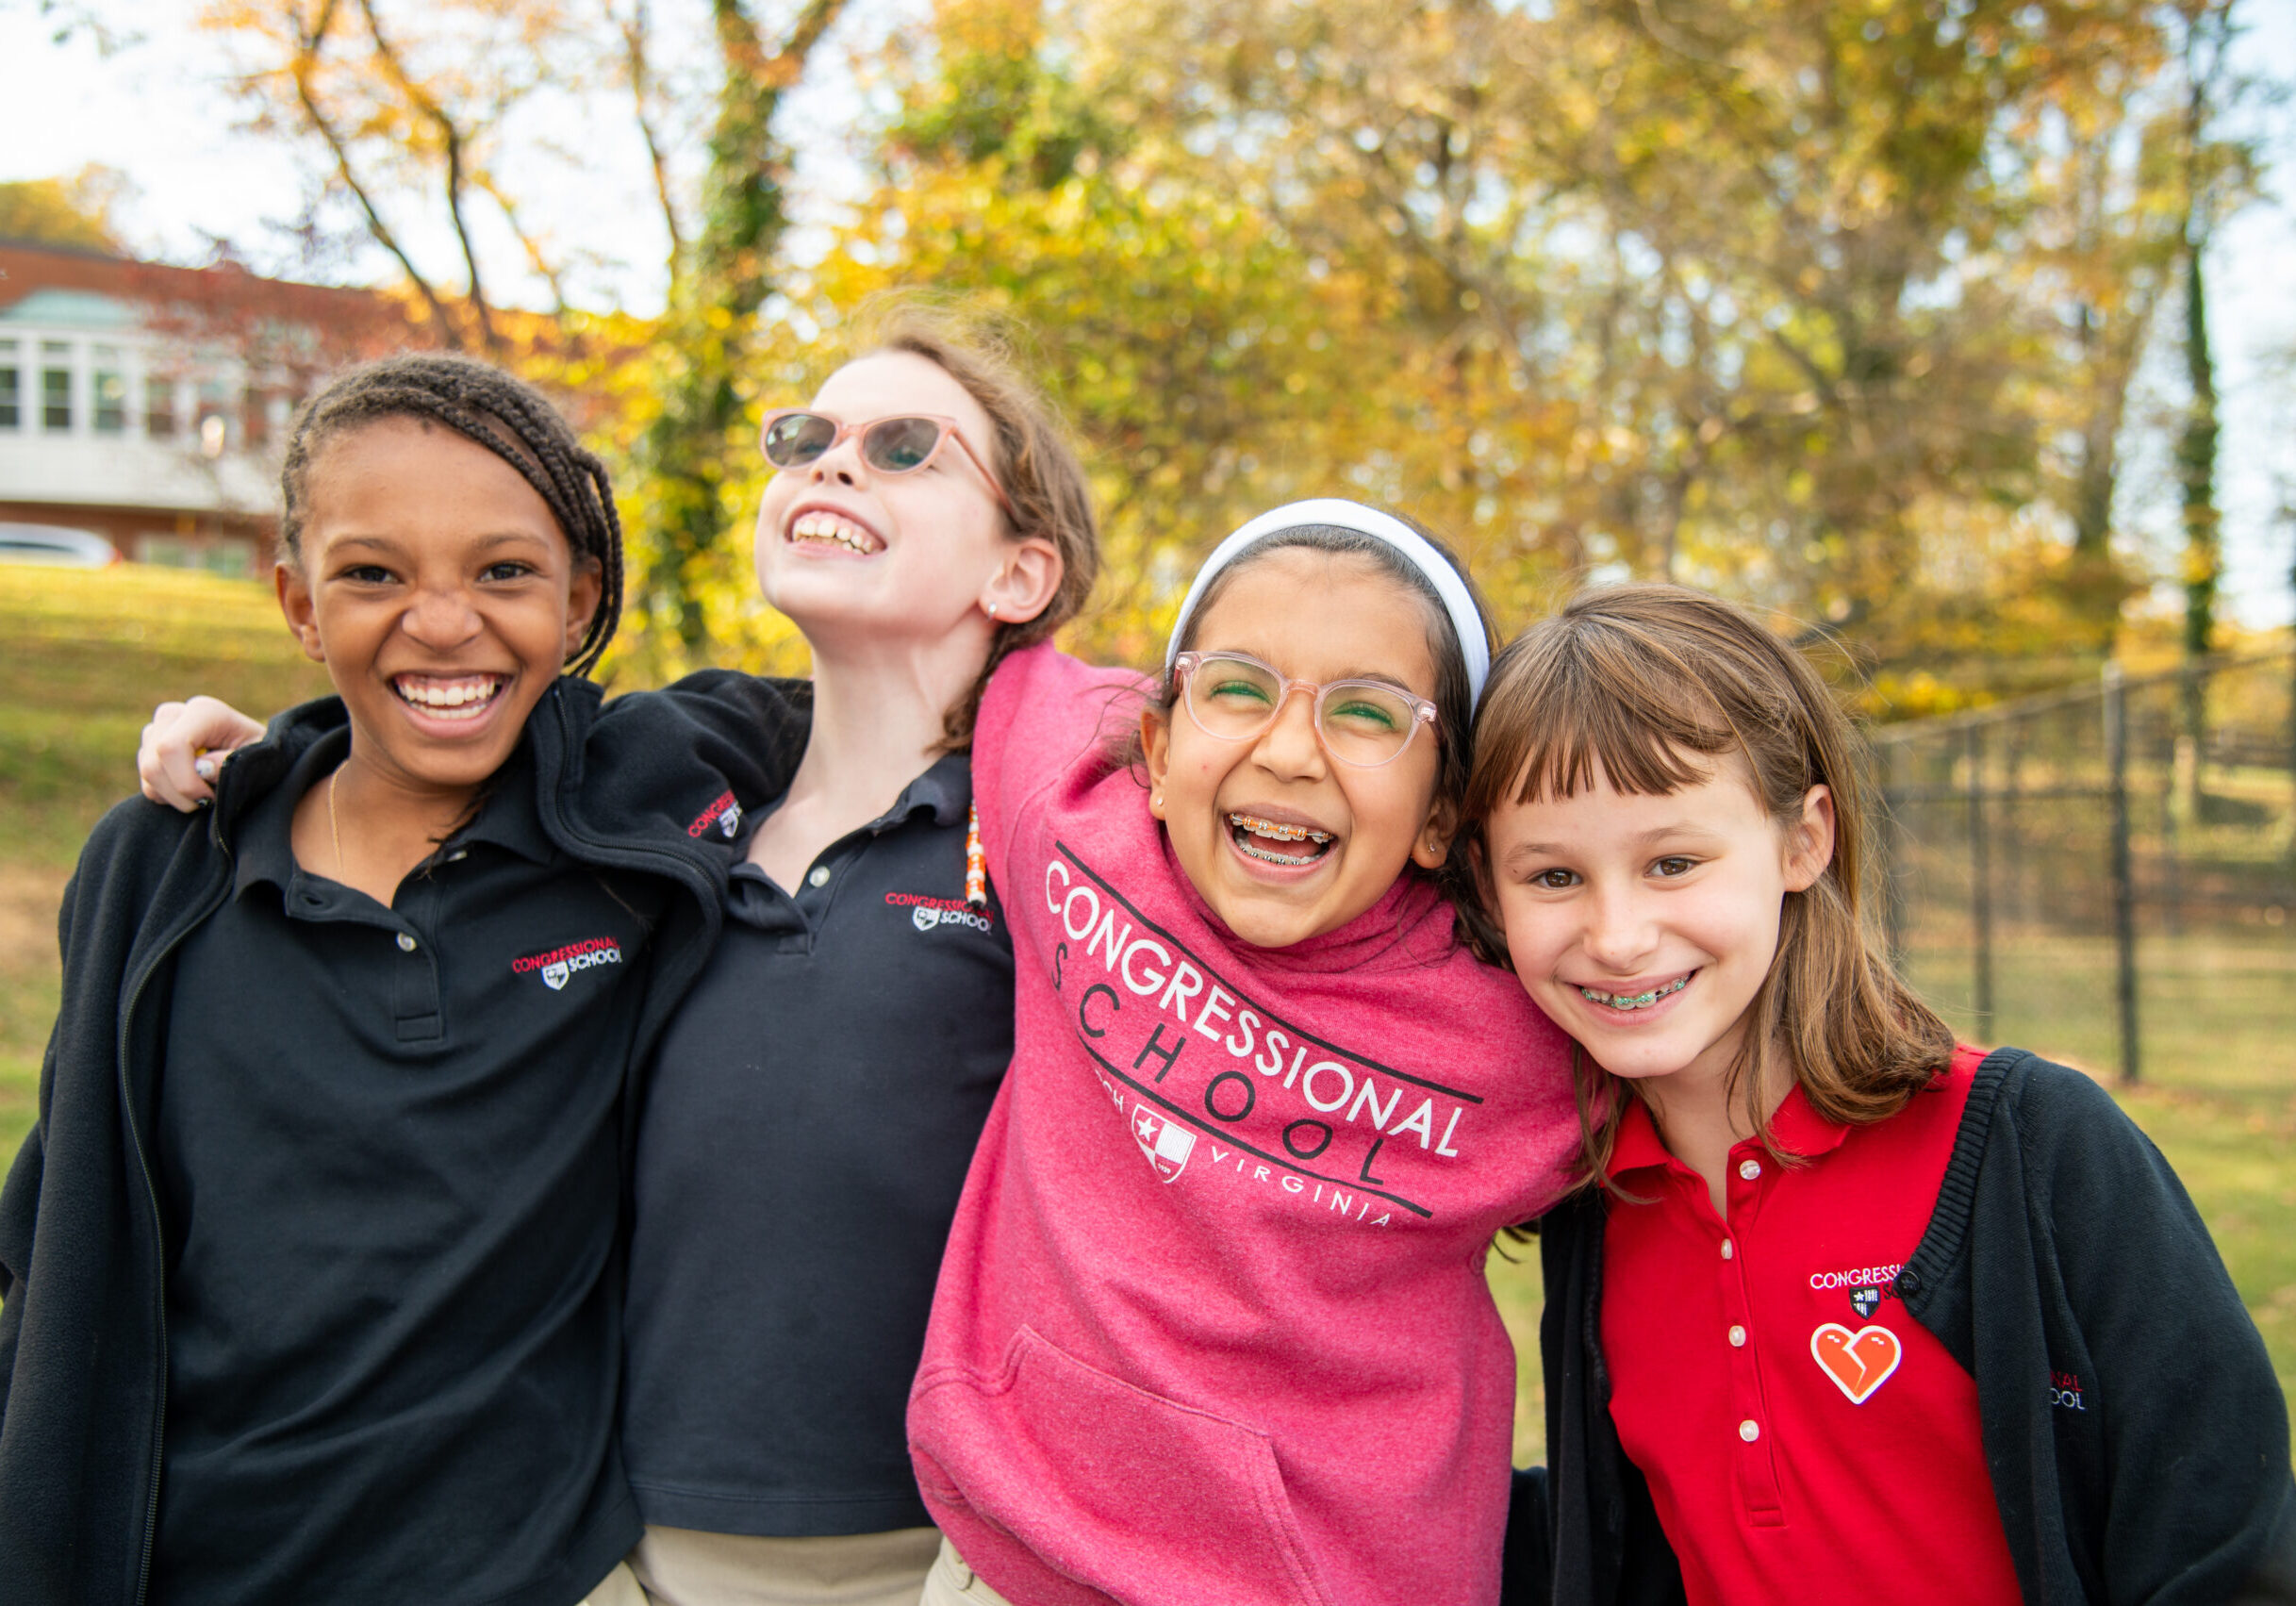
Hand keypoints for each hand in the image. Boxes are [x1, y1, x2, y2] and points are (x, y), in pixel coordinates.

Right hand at [138, 697, 265, 811]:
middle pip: (153, 764)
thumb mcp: (259, 760)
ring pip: (147, 776)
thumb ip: (231, 763)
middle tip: (211, 800)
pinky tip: (193, 790)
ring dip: (177, 797)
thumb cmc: (260, 757)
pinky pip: (146, 784)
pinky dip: (169, 797)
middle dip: (181, 793)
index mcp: (203, 711)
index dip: (186, 781)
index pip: (171, 747)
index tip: (210, 797)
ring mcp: (156, 731)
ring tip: (207, 793)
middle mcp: (174, 715)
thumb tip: (202, 768)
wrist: (254, 757)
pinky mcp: (147, 750)